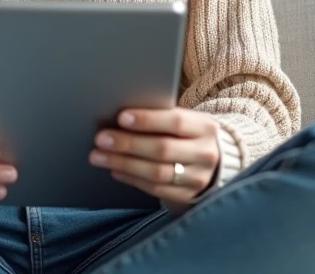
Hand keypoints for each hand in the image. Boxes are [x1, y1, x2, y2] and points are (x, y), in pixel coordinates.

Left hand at [89, 109, 220, 203]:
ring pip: (157, 173)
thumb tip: (122, 117)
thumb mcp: (186, 121)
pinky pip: (156, 190)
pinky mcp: (188, 196)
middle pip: (162, 149)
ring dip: (124, 164)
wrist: (215, 164)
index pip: (176, 122)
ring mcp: (198, 178)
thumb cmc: (189, 135)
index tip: (121, 117)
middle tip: (101, 139)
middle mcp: (205, 154)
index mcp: (205, 127)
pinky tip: (115, 171)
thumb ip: (161, 118)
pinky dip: (132, 179)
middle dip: (128, 144)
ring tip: (99, 156)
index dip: (147, 120)